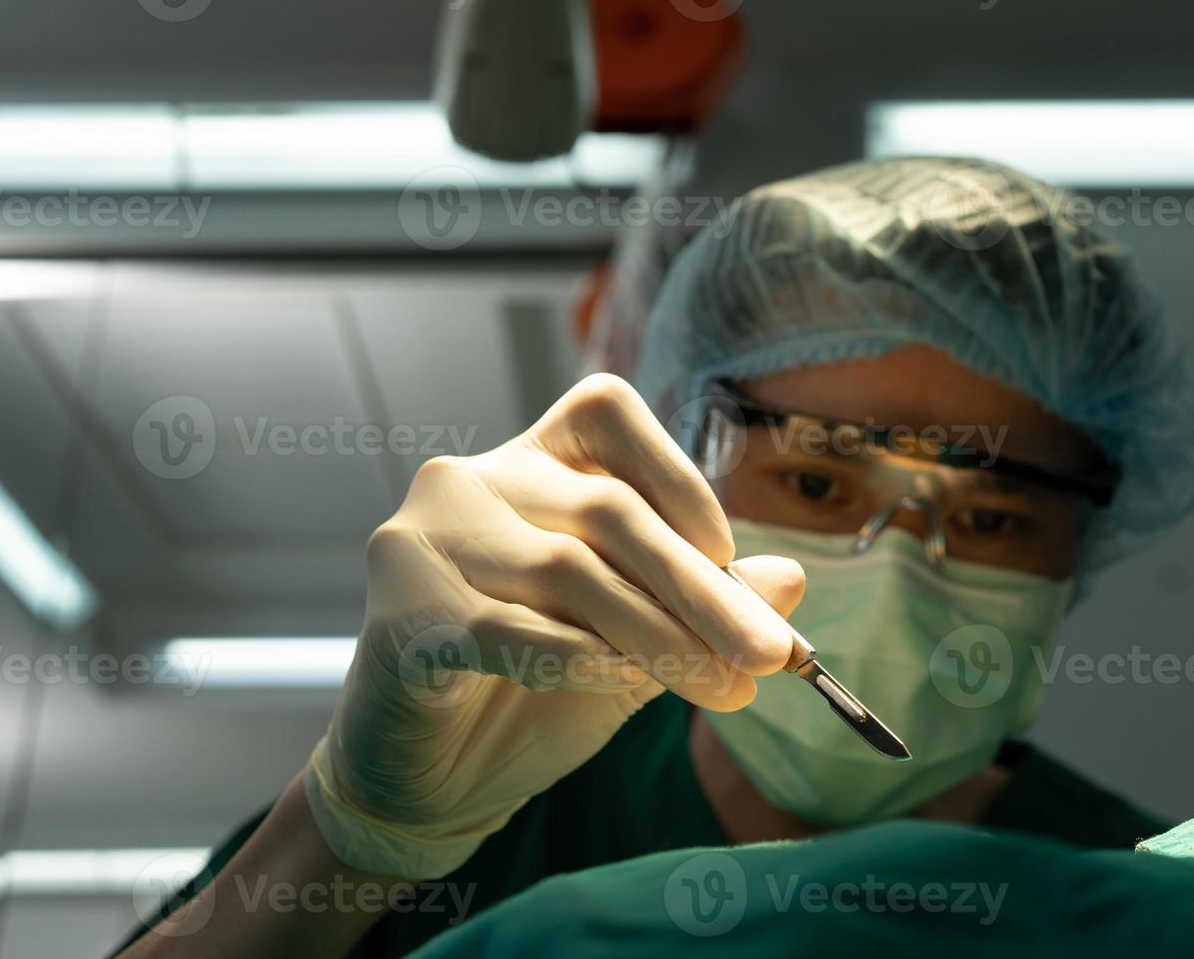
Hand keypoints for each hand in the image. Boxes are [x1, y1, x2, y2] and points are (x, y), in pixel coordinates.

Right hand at [305, 374, 803, 878]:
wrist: (432, 779)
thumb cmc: (536, 689)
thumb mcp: (637, 637)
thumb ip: (699, 600)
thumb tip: (792, 580)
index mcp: (525, 461)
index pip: (606, 414)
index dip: (677, 477)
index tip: (729, 554)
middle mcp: (466, 481)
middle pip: (605, 509)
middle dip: (702, 587)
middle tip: (769, 654)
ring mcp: (422, 543)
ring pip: (567, 571)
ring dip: (659, 636)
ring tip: (720, 689)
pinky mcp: (401, 619)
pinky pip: (510, 628)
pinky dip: (582, 658)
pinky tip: (622, 684)